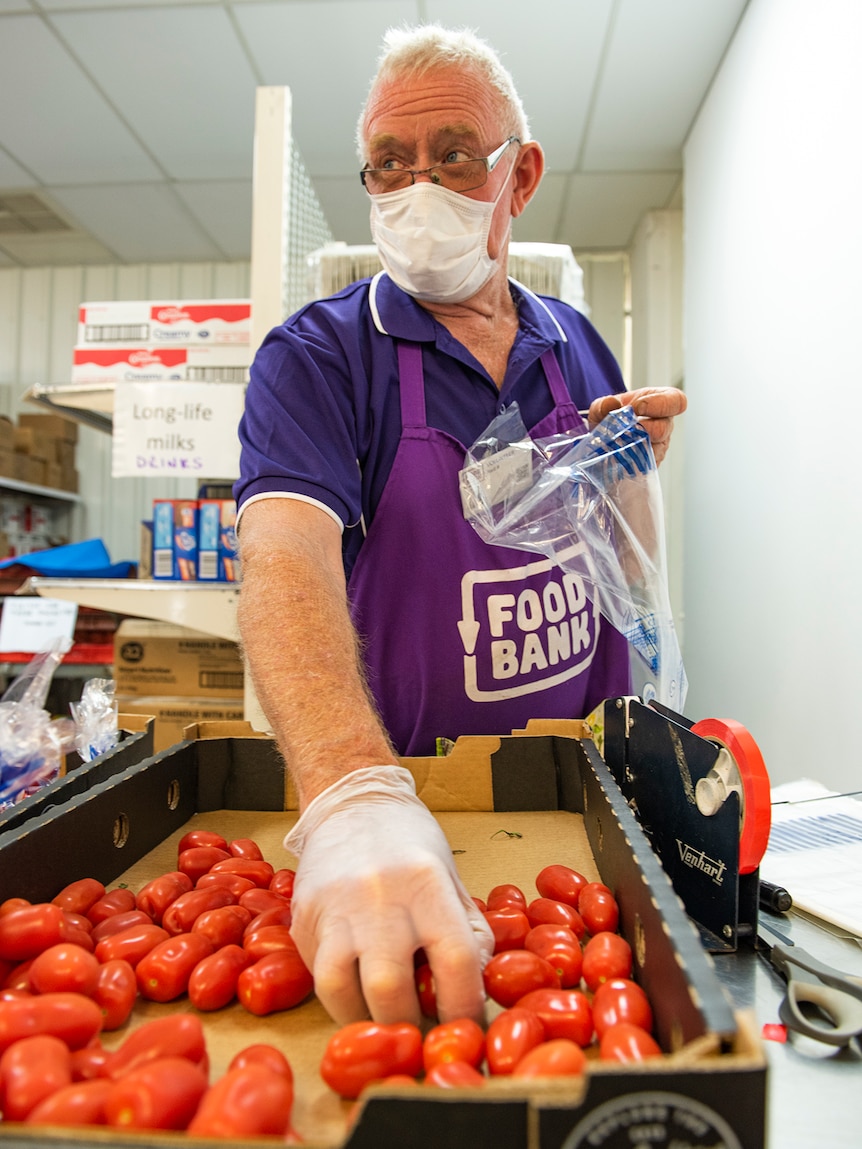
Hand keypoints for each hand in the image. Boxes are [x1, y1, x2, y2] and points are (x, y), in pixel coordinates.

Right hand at [284, 766, 492, 1026]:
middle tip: (419, 1031)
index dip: (464, 1008)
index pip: (455, 962)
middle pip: (391, 989)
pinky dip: (339, 995)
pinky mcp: (304, 918)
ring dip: (364, 1019)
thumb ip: (469, 932)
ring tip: (382, 1019)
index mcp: (426, 884)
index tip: (465, 1026)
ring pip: (341, 989)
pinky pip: (318, 972)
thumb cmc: (410, 842)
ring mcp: (334, 906)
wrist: (352, 801)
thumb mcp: (451, 878)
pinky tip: (357, 992)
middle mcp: (378, 895)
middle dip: (408, 1025)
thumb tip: (476, 987)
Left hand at [588, 387, 686, 465]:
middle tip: (626, 429)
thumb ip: (603, 405)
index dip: (660, 404)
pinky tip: (615, 458)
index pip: (676, 401)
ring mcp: (657, 448)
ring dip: (633, 448)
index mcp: (659, 403)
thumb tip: (611, 404)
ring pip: (653, 451)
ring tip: (616, 444)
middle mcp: (663, 426)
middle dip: (644, 429)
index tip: (638, 407)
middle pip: (664, 429)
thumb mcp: (602, 408)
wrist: (602, 441)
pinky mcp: (648, 465)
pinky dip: (627, 463)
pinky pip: (642, 467)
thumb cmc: (610, 418)